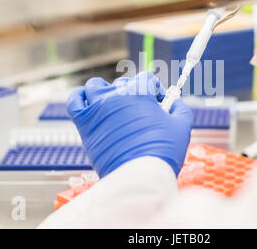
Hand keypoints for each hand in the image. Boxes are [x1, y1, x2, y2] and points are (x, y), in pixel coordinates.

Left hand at [67, 72, 192, 177]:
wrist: (138, 177)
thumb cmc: (161, 152)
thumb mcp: (181, 126)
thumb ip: (180, 109)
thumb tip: (176, 103)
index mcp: (139, 92)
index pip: (147, 79)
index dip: (156, 89)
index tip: (160, 102)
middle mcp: (116, 96)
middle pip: (123, 84)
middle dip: (134, 94)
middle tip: (141, 113)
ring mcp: (97, 109)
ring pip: (96, 87)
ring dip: (106, 92)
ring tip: (114, 105)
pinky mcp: (85, 124)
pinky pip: (74, 101)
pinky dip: (79, 97)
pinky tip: (89, 102)